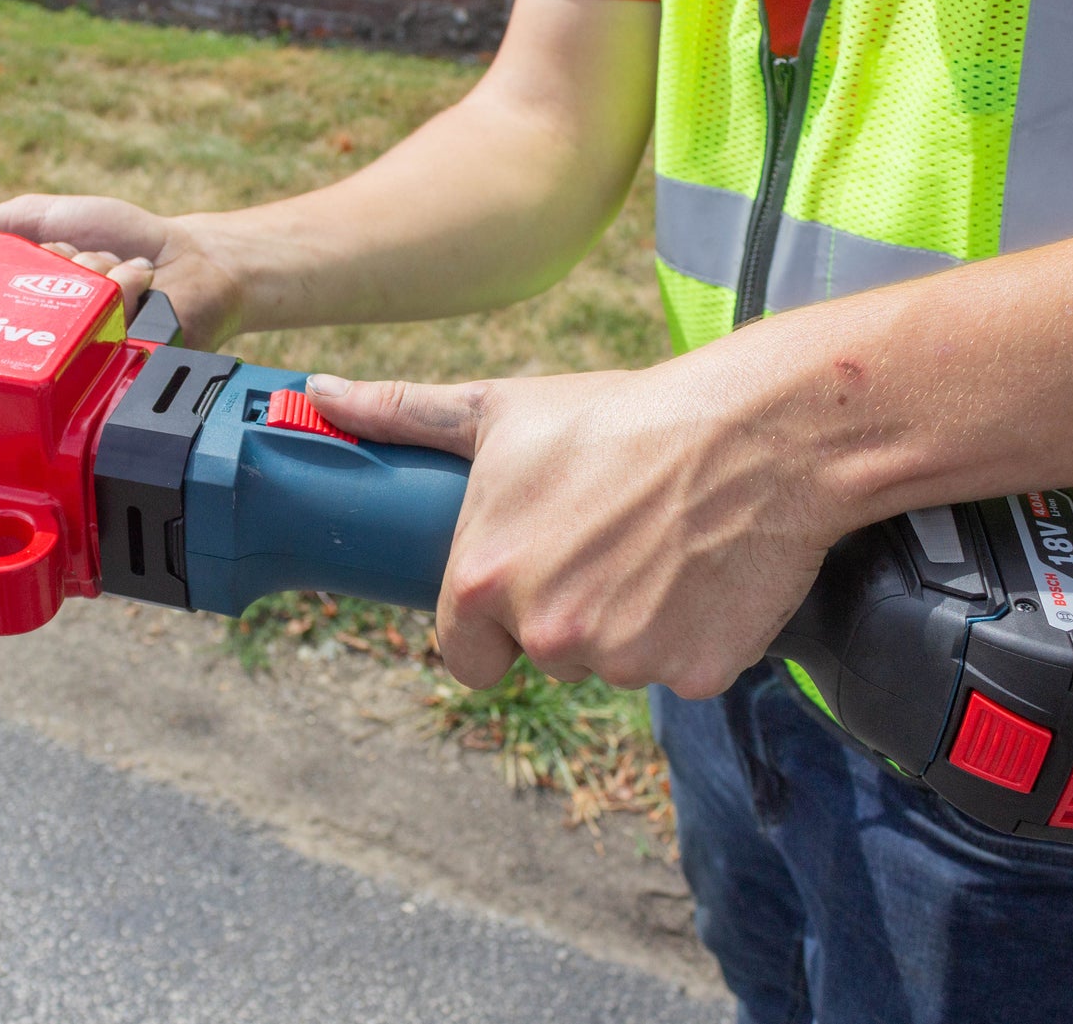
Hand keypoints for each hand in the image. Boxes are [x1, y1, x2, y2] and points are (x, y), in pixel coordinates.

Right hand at [0, 195, 241, 348]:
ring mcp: (84, 354)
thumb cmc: (118, 234)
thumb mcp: (42, 217)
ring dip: (96, 269)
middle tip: (80, 256)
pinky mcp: (120, 362)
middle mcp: (48, 339)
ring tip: (122, 267)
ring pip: (67, 311)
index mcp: (22, 309)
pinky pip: (107, 320)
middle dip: (58, 264)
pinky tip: (142, 278)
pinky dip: (125, 283)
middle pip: (25, 305)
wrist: (189, 257)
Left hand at [304, 358, 849, 697]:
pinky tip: (702, 576)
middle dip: (566, 613)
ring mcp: (622, 661)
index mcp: (484, 579)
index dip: (491, 623)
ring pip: (611, 665)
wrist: (756, 431)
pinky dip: (692, 637)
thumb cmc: (620, 416)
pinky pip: (681, 671)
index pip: (463, 653)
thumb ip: (401, 414)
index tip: (525, 584)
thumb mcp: (499, 410)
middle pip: (543, 655)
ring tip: (657, 548)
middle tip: (605, 541)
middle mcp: (547, 634)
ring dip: (629, 625)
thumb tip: (316, 396)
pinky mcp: (694, 676)